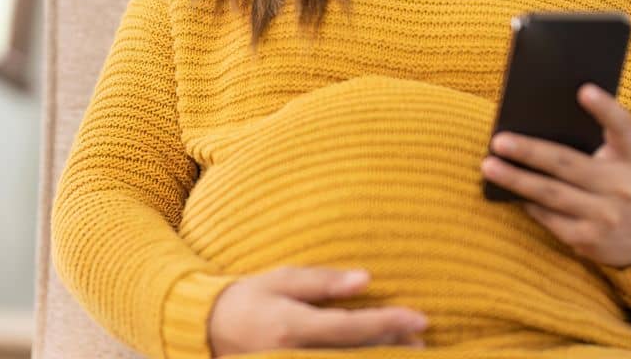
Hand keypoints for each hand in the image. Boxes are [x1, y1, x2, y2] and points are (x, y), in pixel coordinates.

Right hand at [207, 265, 428, 356]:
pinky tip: (375, 356)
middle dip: (393, 348)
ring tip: (409, 352)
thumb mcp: (282, 279)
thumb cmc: (249, 298)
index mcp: (292, 326)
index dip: (388, 323)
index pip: (351, 328)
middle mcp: (294, 355)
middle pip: (356, 355)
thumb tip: (365, 279)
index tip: (421, 318)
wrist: (208, 331)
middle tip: (421, 340)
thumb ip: (323, 282)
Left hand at [481, 83, 630, 268]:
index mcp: (630, 157)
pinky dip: (526, 202)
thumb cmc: (619, 184)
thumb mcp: (620, 161)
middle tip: (498, 141)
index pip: (622, 126)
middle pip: (568, 163)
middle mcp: (622, 186)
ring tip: (489, 166)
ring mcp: (606, 215)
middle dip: (529, 152)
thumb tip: (535, 125)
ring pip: (551, 193)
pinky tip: (507, 191)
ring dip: (516, 180)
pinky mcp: (588, 240)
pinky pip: (548, 217)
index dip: (605, 108)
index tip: (583, 89)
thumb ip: (594, 141)